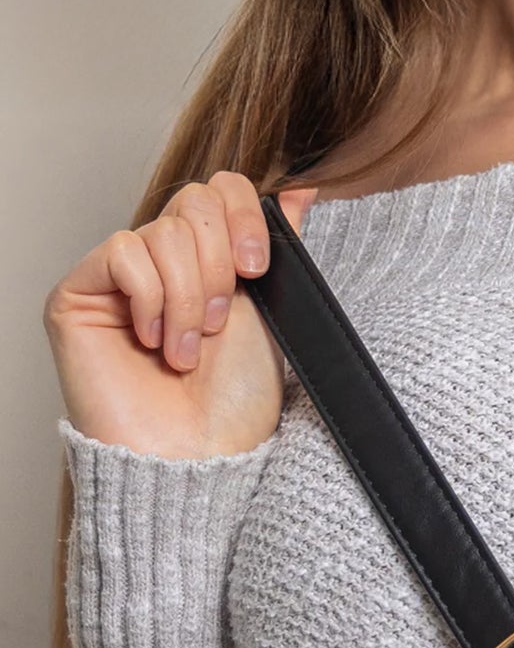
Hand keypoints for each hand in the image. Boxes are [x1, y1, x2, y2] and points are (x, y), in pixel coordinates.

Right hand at [43, 171, 317, 459]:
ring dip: (188, 300)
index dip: (242, 216)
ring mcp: (119, 279)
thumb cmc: (234, 405)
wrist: (199, 456)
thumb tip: (300, 192)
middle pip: (194, 202)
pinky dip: (151, 300)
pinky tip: (152, 343)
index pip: (219, 191)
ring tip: (186, 352)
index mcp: (208, 264)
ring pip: (163, 232)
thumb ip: (279, 249)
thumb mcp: (273, 315)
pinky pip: (124, 253)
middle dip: (218, 267)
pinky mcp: (79, 294)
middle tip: (219, 326)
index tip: (257, 269)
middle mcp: (163, 264)